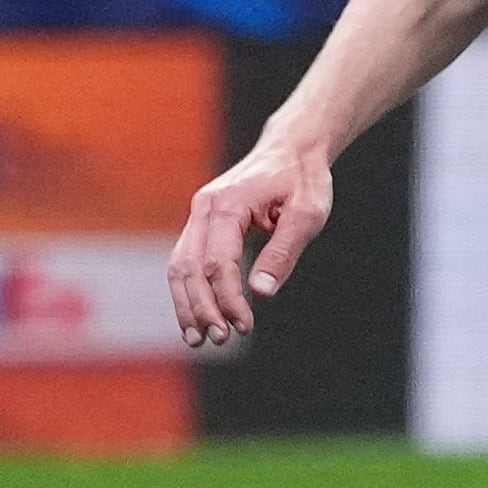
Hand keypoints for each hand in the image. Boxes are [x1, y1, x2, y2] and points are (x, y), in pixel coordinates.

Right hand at [167, 134, 334, 346]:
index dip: (229, 299)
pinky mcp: (202, 221)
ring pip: (179, 266)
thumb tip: (261, 291)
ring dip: (187, 304)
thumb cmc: (303, 179)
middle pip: (189, 267)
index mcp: (229, 204)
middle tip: (220, 339)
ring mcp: (199, 213)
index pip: (219, 263)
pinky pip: (185, 260)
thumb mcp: (307, 214)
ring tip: (199, 339)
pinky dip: (188, 290)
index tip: (245, 326)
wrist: (292, 148)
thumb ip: (283, 252)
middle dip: (202, 308)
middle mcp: (205, 207)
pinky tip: (196, 317)